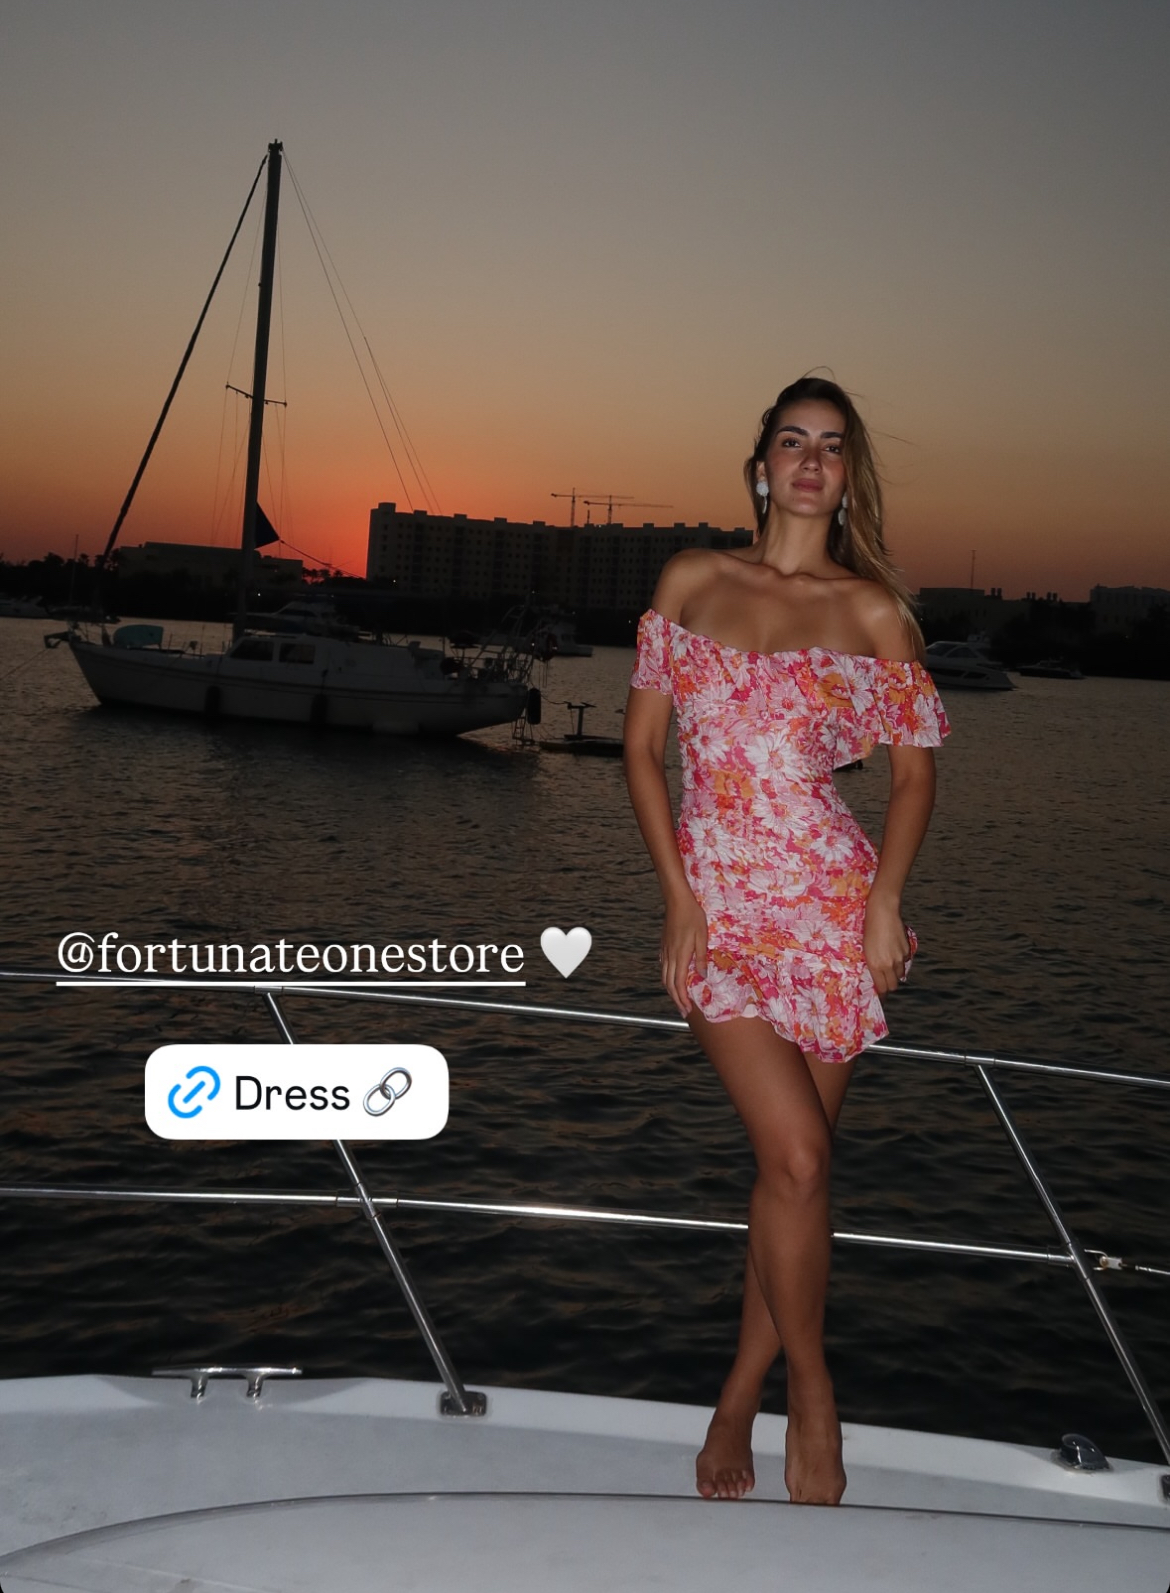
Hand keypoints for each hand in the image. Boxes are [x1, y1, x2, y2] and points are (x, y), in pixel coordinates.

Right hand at [661, 892, 707, 1015]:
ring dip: (671, 991)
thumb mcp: (703, 936)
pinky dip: (667, 979)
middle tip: (683, 1011)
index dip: (682, 999)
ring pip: (664, 977)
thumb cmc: (693, 916)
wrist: (677, 901)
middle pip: (669, 984)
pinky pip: (663, 967)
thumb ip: (701, 957)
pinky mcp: (664, 946)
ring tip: (678, 1000)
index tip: (687, 1010)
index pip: (679, 984)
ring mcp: (665, 951)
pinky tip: (672, 980)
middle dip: (676, 1000)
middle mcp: (670, 956)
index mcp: (681, 956)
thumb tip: (702, 975)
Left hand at [863, 892, 910, 995]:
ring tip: (889, 965)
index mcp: (875, 965)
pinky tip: (894, 951)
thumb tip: (876, 975)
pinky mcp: (907, 950)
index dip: (881, 993)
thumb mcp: (865, 949)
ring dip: (895, 973)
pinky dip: (901, 960)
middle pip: (893, 985)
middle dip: (889, 986)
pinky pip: (905, 961)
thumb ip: (872, 964)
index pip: (882, 988)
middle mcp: (889, 964)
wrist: (882, 912)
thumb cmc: (869, 929)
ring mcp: (899, 957)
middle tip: (885, 982)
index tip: (880, 995)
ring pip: (900, 974)